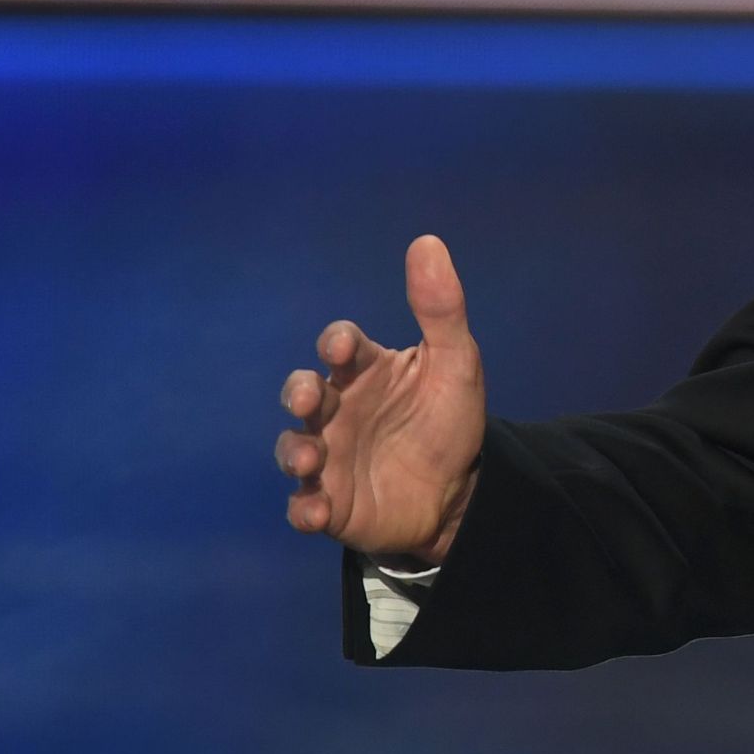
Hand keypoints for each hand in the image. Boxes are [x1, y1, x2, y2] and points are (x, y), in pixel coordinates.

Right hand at [276, 235, 485, 566]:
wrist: (460, 491)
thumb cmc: (448, 419)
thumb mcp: (456, 362)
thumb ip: (441, 309)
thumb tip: (427, 242)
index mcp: (366, 371)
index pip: (342, 346)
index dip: (337, 342)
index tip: (343, 346)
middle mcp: (338, 410)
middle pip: (303, 392)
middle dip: (300, 392)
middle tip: (312, 397)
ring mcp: (329, 457)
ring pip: (294, 448)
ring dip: (294, 451)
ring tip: (309, 460)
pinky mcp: (332, 503)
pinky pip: (303, 506)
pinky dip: (304, 509)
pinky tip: (317, 512)